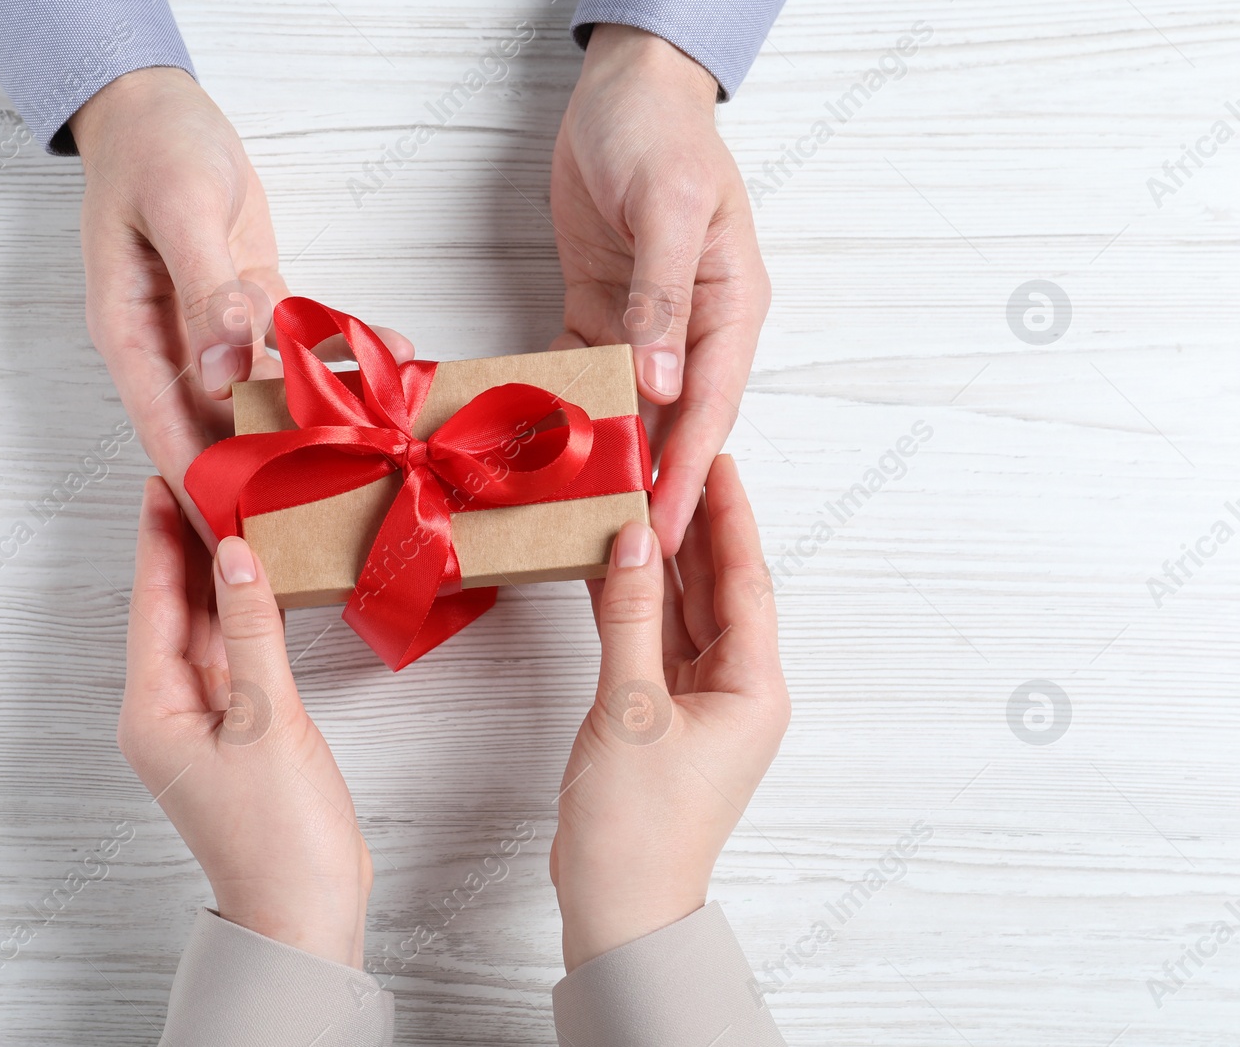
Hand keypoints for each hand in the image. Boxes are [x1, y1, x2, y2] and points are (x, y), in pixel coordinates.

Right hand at [71, 69, 411, 545]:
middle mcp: (169, 346)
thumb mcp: (179, 209)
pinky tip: (392, 355)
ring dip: (320, 412)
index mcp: (131, 338)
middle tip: (338, 505)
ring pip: (265, 393)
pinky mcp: (246, 302)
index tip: (248, 542)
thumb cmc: (152, 147)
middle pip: (221, 428)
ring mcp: (209, 329)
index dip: (208, 490)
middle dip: (275, 468)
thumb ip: (203, 290)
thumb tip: (220, 368)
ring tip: (384, 438)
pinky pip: (294, 343)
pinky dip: (338, 351)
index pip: (169, 435)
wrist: (156, 102)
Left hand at [117, 476, 371, 965]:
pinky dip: (246, 619)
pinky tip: (262, 584)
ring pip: (205, 632)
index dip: (158, 539)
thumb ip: (251, 631)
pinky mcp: (240, 732)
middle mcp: (167, 713)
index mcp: (153, 711)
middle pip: (174, 612)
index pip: (153, 604)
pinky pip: (235, 658)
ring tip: (234, 514)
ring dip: (219, 580)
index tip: (162, 479)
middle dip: (188, 548)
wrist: (307, 913)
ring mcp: (203, 724)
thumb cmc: (281, 837)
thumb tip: (235, 553)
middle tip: (203, 482)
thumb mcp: (268, 721)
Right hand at [549, 455, 788, 970]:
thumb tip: (630, 538)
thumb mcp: (629, 709)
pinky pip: (655, 642)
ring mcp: (700, 704)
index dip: (730, 515)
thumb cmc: (636, 825)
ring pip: (685, 613)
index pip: (745, 580)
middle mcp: (737, 690)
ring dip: (661, 562)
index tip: (717, 458)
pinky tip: (610, 566)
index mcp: (753, 688)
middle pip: (719, 589)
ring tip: (639, 499)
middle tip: (674, 464)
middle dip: (696, 528)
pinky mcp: (662, 717)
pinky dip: (635, 605)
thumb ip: (629, 618)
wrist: (619, 905)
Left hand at [550, 25, 770, 555]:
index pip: (711, 406)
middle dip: (649, 484)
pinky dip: (563, 410)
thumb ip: (662, 296)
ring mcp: (643, 325)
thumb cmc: (658, 133)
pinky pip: (581, 373)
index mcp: (728, 306)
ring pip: (626, 409)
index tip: (667, 527)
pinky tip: (538, 449)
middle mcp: (691, 327)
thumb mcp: (667, 207)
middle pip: (672, 422)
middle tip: (620, 549)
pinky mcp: (598, 312)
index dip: (689, 472)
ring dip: (604, 457)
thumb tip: (660, 383)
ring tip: (577, 516)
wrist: (620, 89)